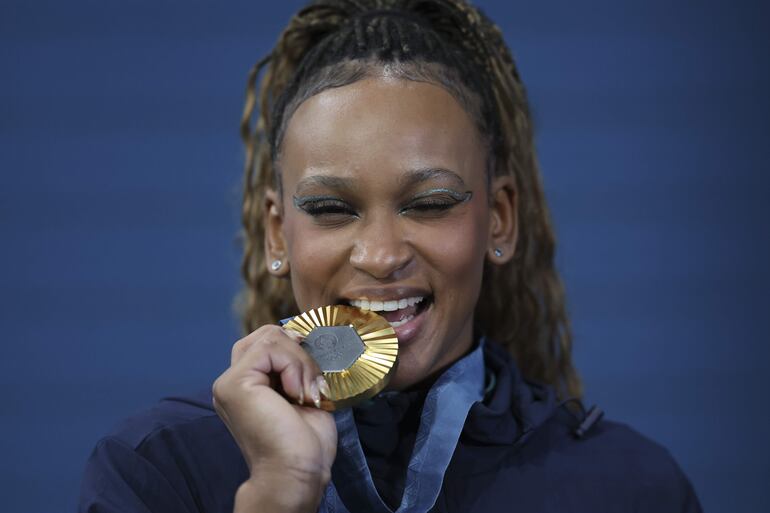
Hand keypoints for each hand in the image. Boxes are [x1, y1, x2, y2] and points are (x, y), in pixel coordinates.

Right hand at [212, 325, 336, 510]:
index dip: (297, 349)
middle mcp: (231, 381)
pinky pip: (270, 348)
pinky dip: (294, 365)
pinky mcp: (234, 383)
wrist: (296, 473)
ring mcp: (228, 382)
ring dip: (301, 361)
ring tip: (306, 392)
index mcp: (246, 384)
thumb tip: (309, 337)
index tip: (314, 377)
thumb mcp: (303, 392)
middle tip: (312, 384)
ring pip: (271, 337)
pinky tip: (297, 394)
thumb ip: (296, 365)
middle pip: (267, 334)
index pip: (270, 342)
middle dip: (299, 351)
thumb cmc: (304, 442)